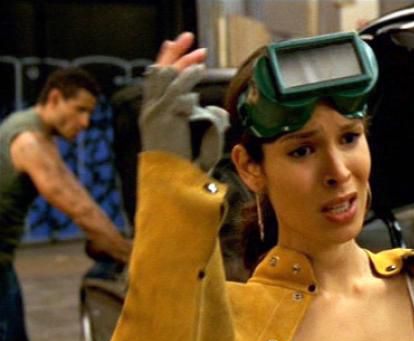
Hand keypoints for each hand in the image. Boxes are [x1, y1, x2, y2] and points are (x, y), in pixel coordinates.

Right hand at [140, 33, 228, 169]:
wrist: (170, 183)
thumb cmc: (181, 166)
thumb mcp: (186, 138)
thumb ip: (196, 121)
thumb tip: (217, 110)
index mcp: (150, 115)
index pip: (155, 80)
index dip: (166, 60)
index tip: (175, 46)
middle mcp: (149, 111)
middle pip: (159, 71)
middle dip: (174, 53)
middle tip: (189, 37)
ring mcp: (155, 113)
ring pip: (167, 77)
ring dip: (185, 63)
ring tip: (201, 54)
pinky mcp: (166, 117)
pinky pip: (178, 90)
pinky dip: (188, 77)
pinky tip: (199, 68)